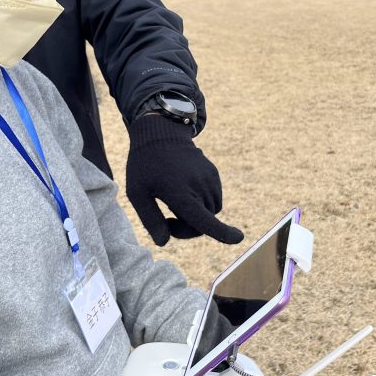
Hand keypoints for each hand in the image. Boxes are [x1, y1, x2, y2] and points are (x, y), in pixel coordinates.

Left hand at [126, 114, 243, 246]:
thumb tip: (163, 242)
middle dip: (187, 228)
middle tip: (167, 221)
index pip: (205, 220)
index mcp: (181, 194)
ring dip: (197, 216)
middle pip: (204, 223)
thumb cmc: (144, 165)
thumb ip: (150, 220)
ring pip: (211, 212)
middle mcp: (199, 187)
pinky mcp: (213, 173)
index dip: (223, 233)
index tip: (238, 238)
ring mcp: (209, 179)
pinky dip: (203, 203)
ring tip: (175, 204)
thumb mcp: (137, 193)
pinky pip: (214, 198)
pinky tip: (184, 192)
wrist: (160, 133)